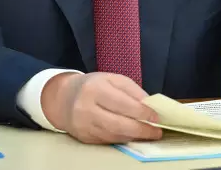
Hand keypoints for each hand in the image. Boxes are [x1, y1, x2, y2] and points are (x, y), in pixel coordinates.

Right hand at [41, 72, 163, 143]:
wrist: (64, 98)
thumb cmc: (93, 86)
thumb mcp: (112, 79)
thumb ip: (132, 90)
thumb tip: (150, 106)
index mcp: (95, 89)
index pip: (123, 104)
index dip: (142, 112)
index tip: (156, 117)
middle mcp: (86, 108)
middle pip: (119, 124)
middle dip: (141, 130)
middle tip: (156, 131)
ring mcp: (84, 125)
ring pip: (114, 135)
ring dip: (134, 136)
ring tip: (148, 134)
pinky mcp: (84, 137)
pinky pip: (108, 140)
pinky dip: (123, 139)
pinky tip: (133, 136)